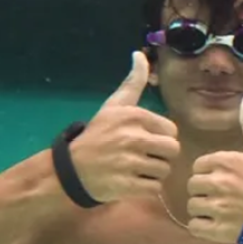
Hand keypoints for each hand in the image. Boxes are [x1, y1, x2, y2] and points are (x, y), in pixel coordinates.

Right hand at [68, 52, 180, 203]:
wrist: (70, 170)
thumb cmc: (98, 135)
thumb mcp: (114, 106)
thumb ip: (132, 82)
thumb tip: (139, 54)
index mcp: (134, 116)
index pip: (172, 132)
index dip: (160, 138)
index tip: (143, 140)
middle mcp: (133, 137)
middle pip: (172, 151)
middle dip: (160, 156)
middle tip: (141, 157)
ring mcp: (129, 162)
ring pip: (165, 170)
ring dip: (153, 173)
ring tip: (134, 169)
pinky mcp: (126, 184)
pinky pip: (155, 188)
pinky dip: (146, 189)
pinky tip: (131, 182)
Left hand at [186, 91, 242, 243]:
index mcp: (225, 161)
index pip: (198, 167)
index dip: (211, 174)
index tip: (227, 182)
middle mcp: (218, 182)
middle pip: (193, 186)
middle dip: (206, 192)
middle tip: (226, 198)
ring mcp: (217, 207)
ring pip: (193, 206)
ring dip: (205, 211)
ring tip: (225, 212)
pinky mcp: (216, 230)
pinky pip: (194, 226)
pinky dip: (205, 228)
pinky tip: (221, 225)